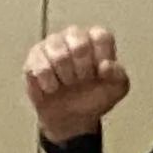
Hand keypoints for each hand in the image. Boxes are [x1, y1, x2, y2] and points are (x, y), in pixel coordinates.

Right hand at [24, 25, 130, 145]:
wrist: (71, 117)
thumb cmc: (95, 96)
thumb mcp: (116, 90)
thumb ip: (118, 75)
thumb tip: (105, 66)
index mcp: (96, 38)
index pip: (100, 37)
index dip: (100, 59)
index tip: (99, 74)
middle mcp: (73, 35)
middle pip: (79, 45)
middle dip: (82, 70)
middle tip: (81, 81)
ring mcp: (51, 44)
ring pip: (58, 55)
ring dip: (65, 77)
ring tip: (66, 84)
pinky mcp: (34, 57)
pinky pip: (40, 68)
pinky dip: (48, 84)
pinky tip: (52, 88)